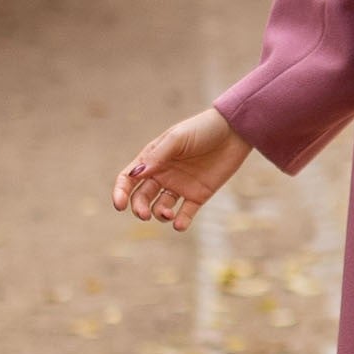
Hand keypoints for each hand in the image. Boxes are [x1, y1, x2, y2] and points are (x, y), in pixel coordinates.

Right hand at [113, 106, 250, 231]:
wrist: (234, 132)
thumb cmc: (202, 129)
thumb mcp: (177, 138)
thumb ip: (157, 156)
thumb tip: (135, 175)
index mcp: (152, 160)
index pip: (129, 179)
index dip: (121, 193)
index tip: (119, 205)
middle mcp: (163, 175)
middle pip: (142, 198)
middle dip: (140, 208)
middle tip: (144, 215)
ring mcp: (180, 186)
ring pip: (161, 208)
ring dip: (160, 215)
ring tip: (168, 214)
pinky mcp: (198, 196)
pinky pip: (185, 214)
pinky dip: (180, 222)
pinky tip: (179, 224)